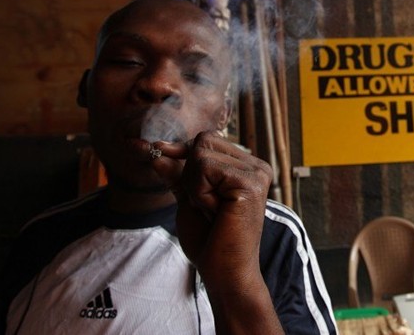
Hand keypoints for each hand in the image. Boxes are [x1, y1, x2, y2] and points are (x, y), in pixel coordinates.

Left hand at [152, 132, 282, 333]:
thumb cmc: (209, 241)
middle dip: (190, 174)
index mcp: (247, 167)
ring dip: (194, 185)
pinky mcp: (250, 182)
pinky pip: (204, 168)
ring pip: (201, 153)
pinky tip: (215, 212)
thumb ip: (177, 174)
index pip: (206, 140)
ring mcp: (256, 173)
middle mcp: (257, 166)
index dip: (181, 151)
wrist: (224, 272)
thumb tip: (156, 151)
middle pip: (203, 141)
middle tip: (206, 206)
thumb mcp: (188, 199)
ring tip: (213, 210)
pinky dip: (199, 192)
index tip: (156, 151)